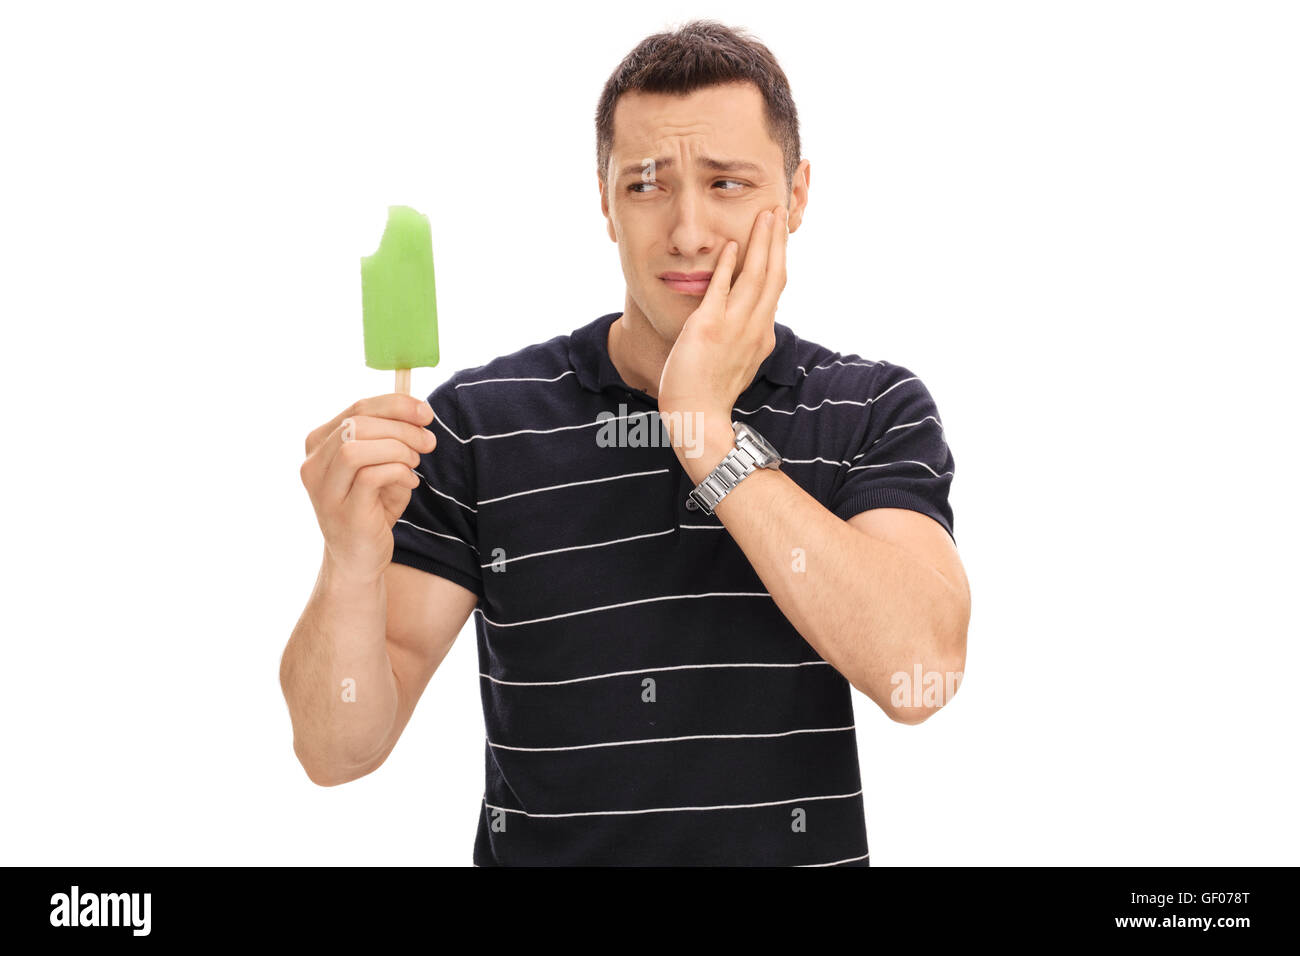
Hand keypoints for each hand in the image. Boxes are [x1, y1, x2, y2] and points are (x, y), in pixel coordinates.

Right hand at [299, 393, 437, 582]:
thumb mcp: (382, 466)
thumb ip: (392, 438)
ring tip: (414, 463)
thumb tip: (420, 413)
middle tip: (428, 442)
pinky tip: (409, 483)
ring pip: (356, 447)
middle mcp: (314, 465)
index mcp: (320, 445)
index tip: (426, 413)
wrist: (359, 560)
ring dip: (397, 449)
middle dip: (401, 427)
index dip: (396, 405)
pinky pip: (371, 476)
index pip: (358, 408)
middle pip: (357, 423)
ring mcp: (324, 490)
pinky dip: (397, 472)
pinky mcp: (342, 512)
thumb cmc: (373, 509)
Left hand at [657, 203, 788, 425]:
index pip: (776, 287)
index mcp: (762, 334)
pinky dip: (729, 266)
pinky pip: (722, 290)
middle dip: (777, 240)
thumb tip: (748, 325)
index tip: (780, 235)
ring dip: (761, 243)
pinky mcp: (709, 328)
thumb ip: (744, 338)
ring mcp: (734, 328)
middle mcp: (755, 328)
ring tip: (765, 216)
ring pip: (756, 276)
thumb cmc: (710, 392)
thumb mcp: (738, 362)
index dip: (780, 257)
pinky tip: (731, 246)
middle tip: (778, 210)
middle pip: (774, 275)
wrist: (698, 416)